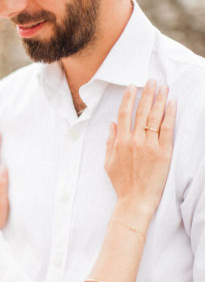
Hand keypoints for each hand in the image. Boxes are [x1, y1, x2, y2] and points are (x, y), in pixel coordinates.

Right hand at [105, 81, 175, 215]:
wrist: (135, 201)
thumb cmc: (122, 183)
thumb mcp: (108, 162)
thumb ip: (110, 141)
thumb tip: (111, 124)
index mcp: (121, 142)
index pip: (125, 113)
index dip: (129, 98)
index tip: (133, 86)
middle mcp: (135, 141)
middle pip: (142, 111)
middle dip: (147, 93)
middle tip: (152, 80)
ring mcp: (150, 146)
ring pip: (155, 117)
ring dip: (160, 99)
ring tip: (164, 87)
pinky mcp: (163, 152)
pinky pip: (168, 129)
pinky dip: (170, 114)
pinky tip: (172, 103)